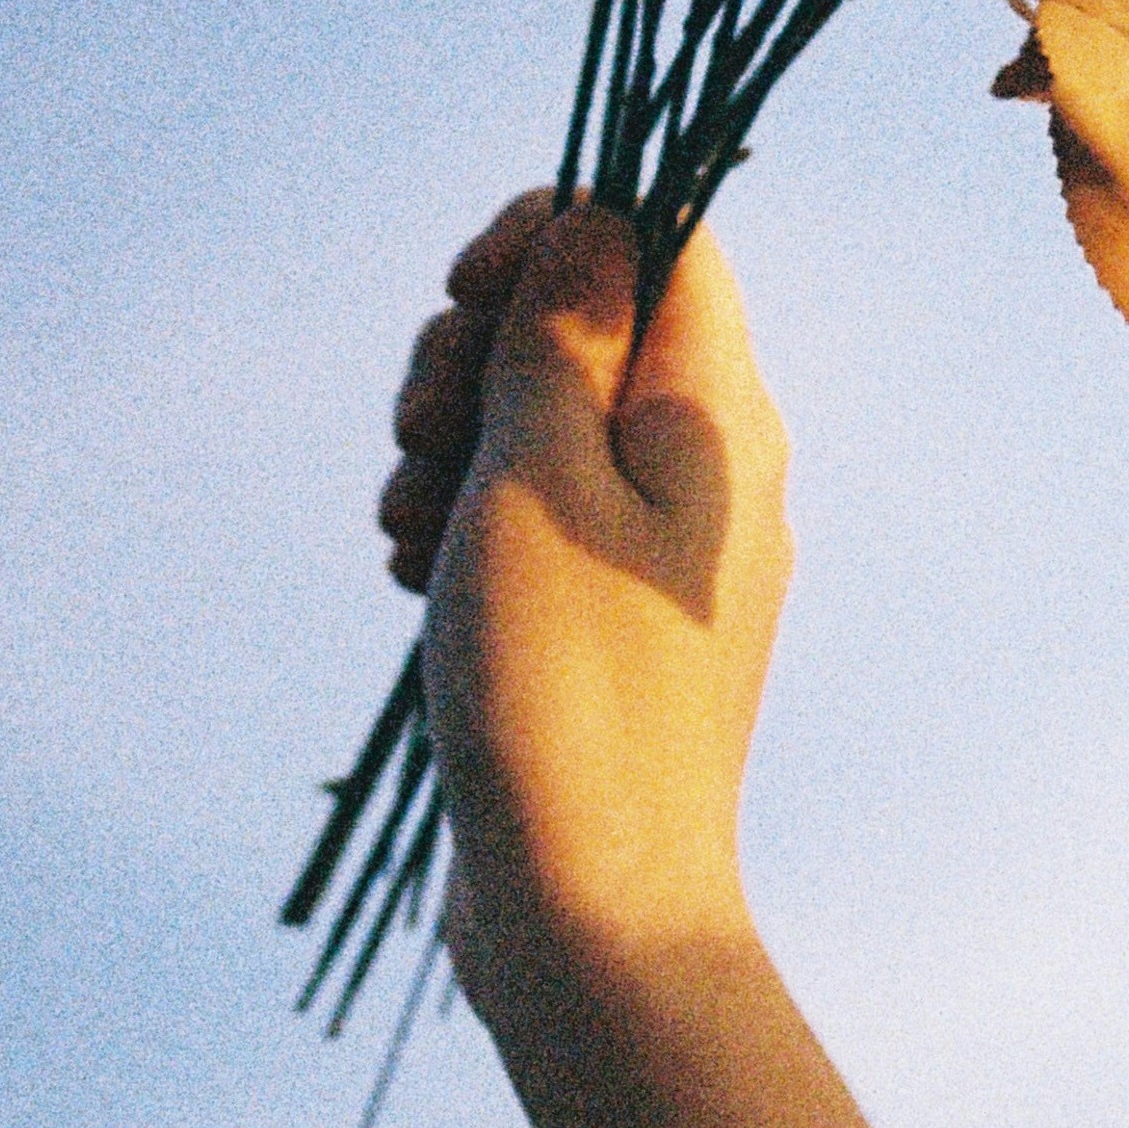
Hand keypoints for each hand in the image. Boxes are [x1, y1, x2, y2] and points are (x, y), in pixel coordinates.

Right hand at [377, 200, 794, 1042]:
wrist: (590, 905)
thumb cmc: (565, 684)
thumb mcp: (540, 475)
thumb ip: (561, 333)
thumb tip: (595, 222)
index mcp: (721, 415)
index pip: (658, 236)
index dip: (547, 233)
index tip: (462, 293)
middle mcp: (711, 469)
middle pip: (583, 322)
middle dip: (472, 352)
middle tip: (421, 433)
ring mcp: (659, 547)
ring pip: (538, 420)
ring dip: (450, 443)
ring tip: (407, 527)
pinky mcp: (606, 616)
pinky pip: (530, 514)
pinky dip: (462, 521)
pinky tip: (413, 577)